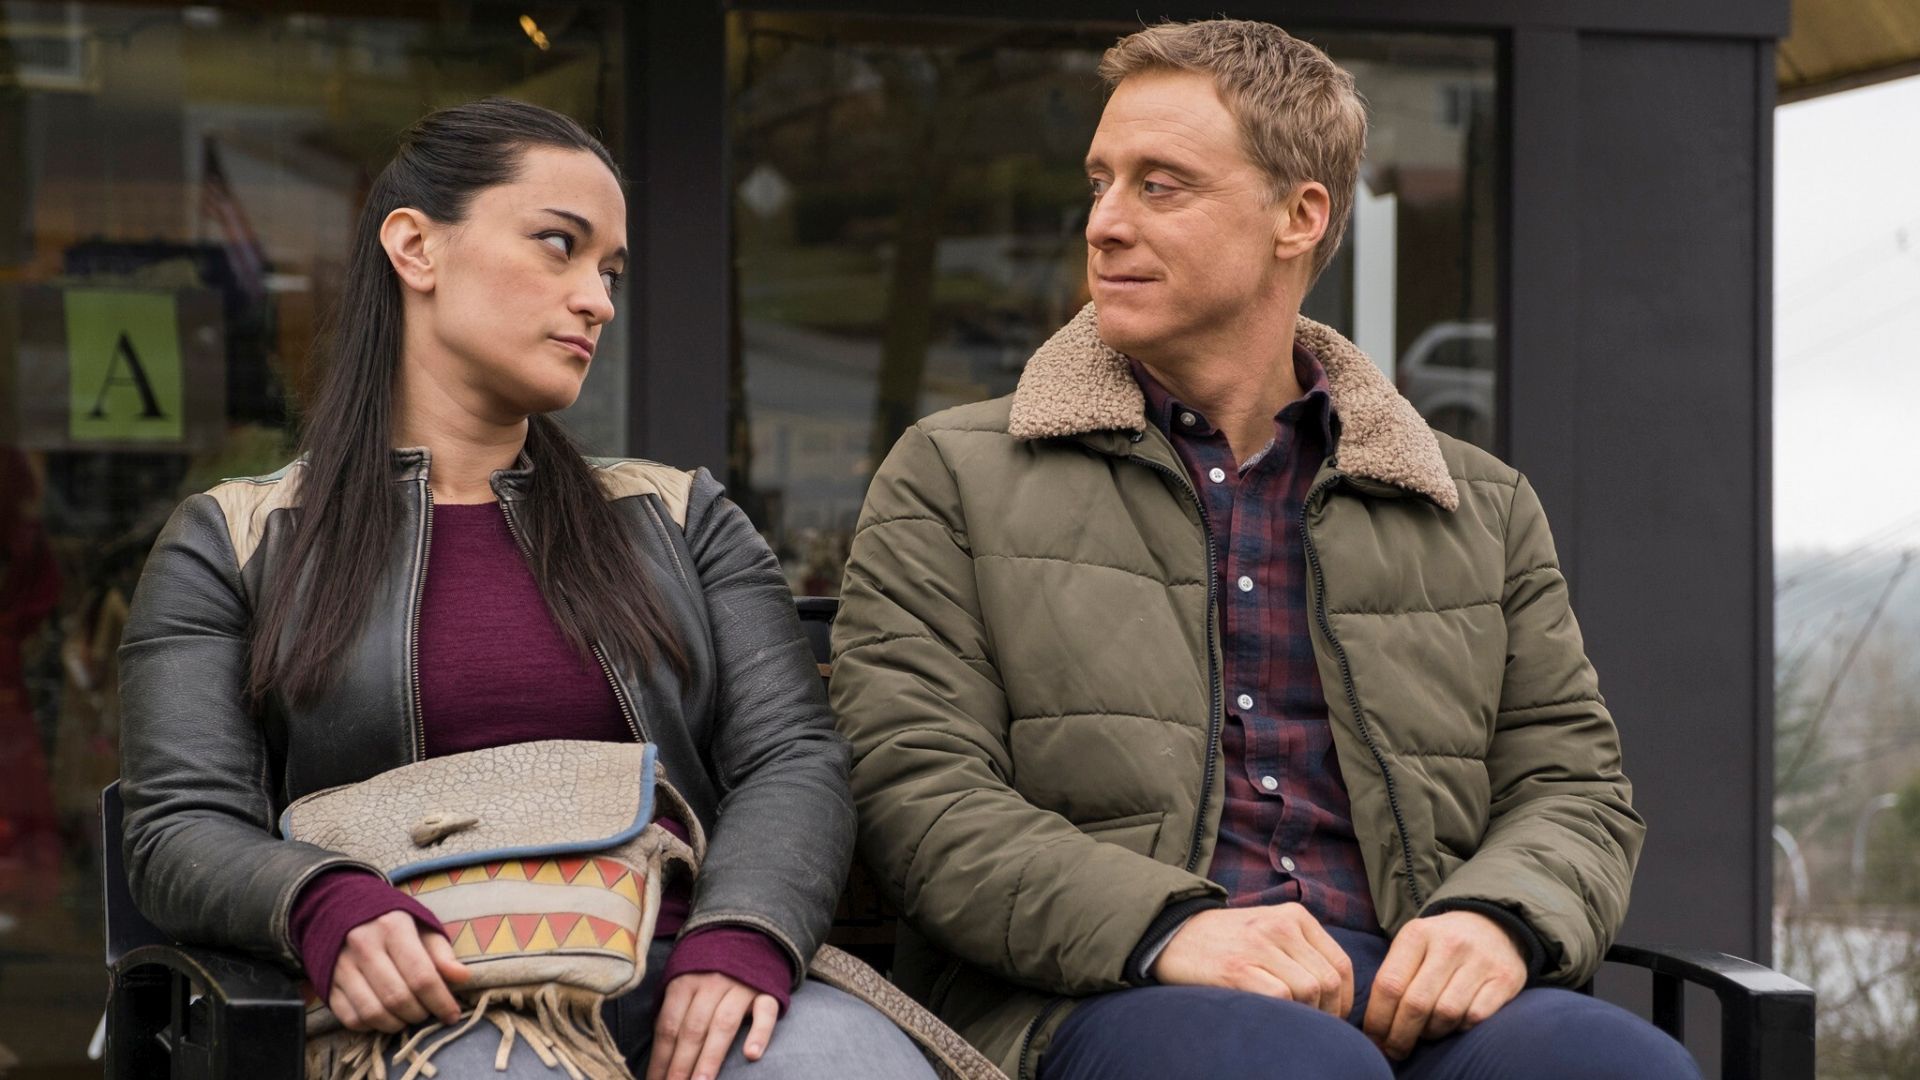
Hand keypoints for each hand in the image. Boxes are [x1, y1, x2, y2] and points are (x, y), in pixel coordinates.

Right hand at [329, 911, 470, 1032]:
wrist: (340, 907)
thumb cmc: (389, 920)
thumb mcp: (420, 925)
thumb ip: (441, 952)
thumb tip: (462, 977)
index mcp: (393, 927)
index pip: (421, 976)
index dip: (440, 1001)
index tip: (452, 1015)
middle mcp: (364, 946)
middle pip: (398, 997)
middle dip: (420, 1014)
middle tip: (428, 1013)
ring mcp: (340, 966)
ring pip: (373, 1012)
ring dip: (396, 1024)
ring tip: (408, 1017)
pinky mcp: (326, 983)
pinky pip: (351, 1018)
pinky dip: (371, 1026)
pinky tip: (384, 1018)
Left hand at [646, 972, 779, 1079]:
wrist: (748, 933)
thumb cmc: (708, 969)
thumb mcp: (684, 979)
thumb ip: (673, 1011)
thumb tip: (658, 1055)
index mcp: (684, 982)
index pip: (668, 1026)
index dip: (660, 1058)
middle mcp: (711, 983)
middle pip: (692, 1029)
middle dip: (680, 1064)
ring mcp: (740, 987)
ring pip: (723, 1024)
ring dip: (710, 1057)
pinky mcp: (767, 991)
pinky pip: (765, 1012)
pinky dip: (759, 1033)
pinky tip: (751, 1055)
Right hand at [1150, 903, 1353, 1017]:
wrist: (1175, 934)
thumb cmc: (1228, 939)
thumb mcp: (1270, 927)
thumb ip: (1302, 948)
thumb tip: (1335, 991)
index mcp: (1295, 916)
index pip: (1341, 963)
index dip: (1345, 997)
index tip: (1335, 1013)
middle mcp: (1281, 927)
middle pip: (1329, 980)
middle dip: (1330, 1012)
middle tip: (1317, 1025)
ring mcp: (1259, 947)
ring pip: (1310, 989)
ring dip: (1309, 1014)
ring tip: (1296, 1021)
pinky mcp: (1238, 969)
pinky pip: (1280, 997)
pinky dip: (1285, 1013)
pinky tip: (1276, 1017)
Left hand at [1362, 910, 1526, 1058]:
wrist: (1493, 924)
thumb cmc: (1442, 943)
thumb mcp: (1413, 944)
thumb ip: (1395, 975)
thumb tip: (1376, 1025)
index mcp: (1418, 934)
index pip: (1389, 984)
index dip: (1378, 1018)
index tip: (1374, 1038)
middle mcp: (1449, 944)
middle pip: (1416, 1003)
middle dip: (1401, 1035)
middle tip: (1395, 1050)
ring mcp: (1480, 960)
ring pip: (1446, 1013)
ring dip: (1431, 1032)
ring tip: (1426, 1033)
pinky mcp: (1505, 978)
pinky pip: (1475, 1017)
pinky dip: (1460, 1028)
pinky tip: (1454, 1025)